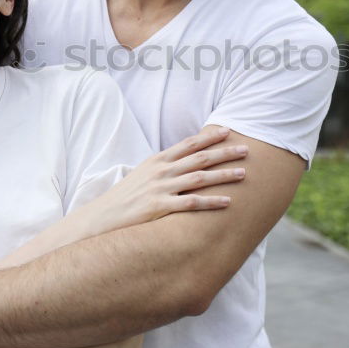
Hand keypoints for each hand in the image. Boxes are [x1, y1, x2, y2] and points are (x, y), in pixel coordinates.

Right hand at [82, 126, 247, 234]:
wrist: (103, 216)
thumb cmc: (126, 197)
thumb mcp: (143, 175)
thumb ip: (163, 167)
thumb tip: (183, 163)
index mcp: (158, 160)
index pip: (188, 144)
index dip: (209, 137)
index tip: (228, 131)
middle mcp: (161, 171)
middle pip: (199, 158)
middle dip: (224, 152)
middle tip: (246, 149)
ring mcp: (160, 188)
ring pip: (199, 178)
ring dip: (223, 175)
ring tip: (243, 173)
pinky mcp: (159, 208)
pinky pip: (191, 203)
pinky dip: (211, 202)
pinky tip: (228, 202)